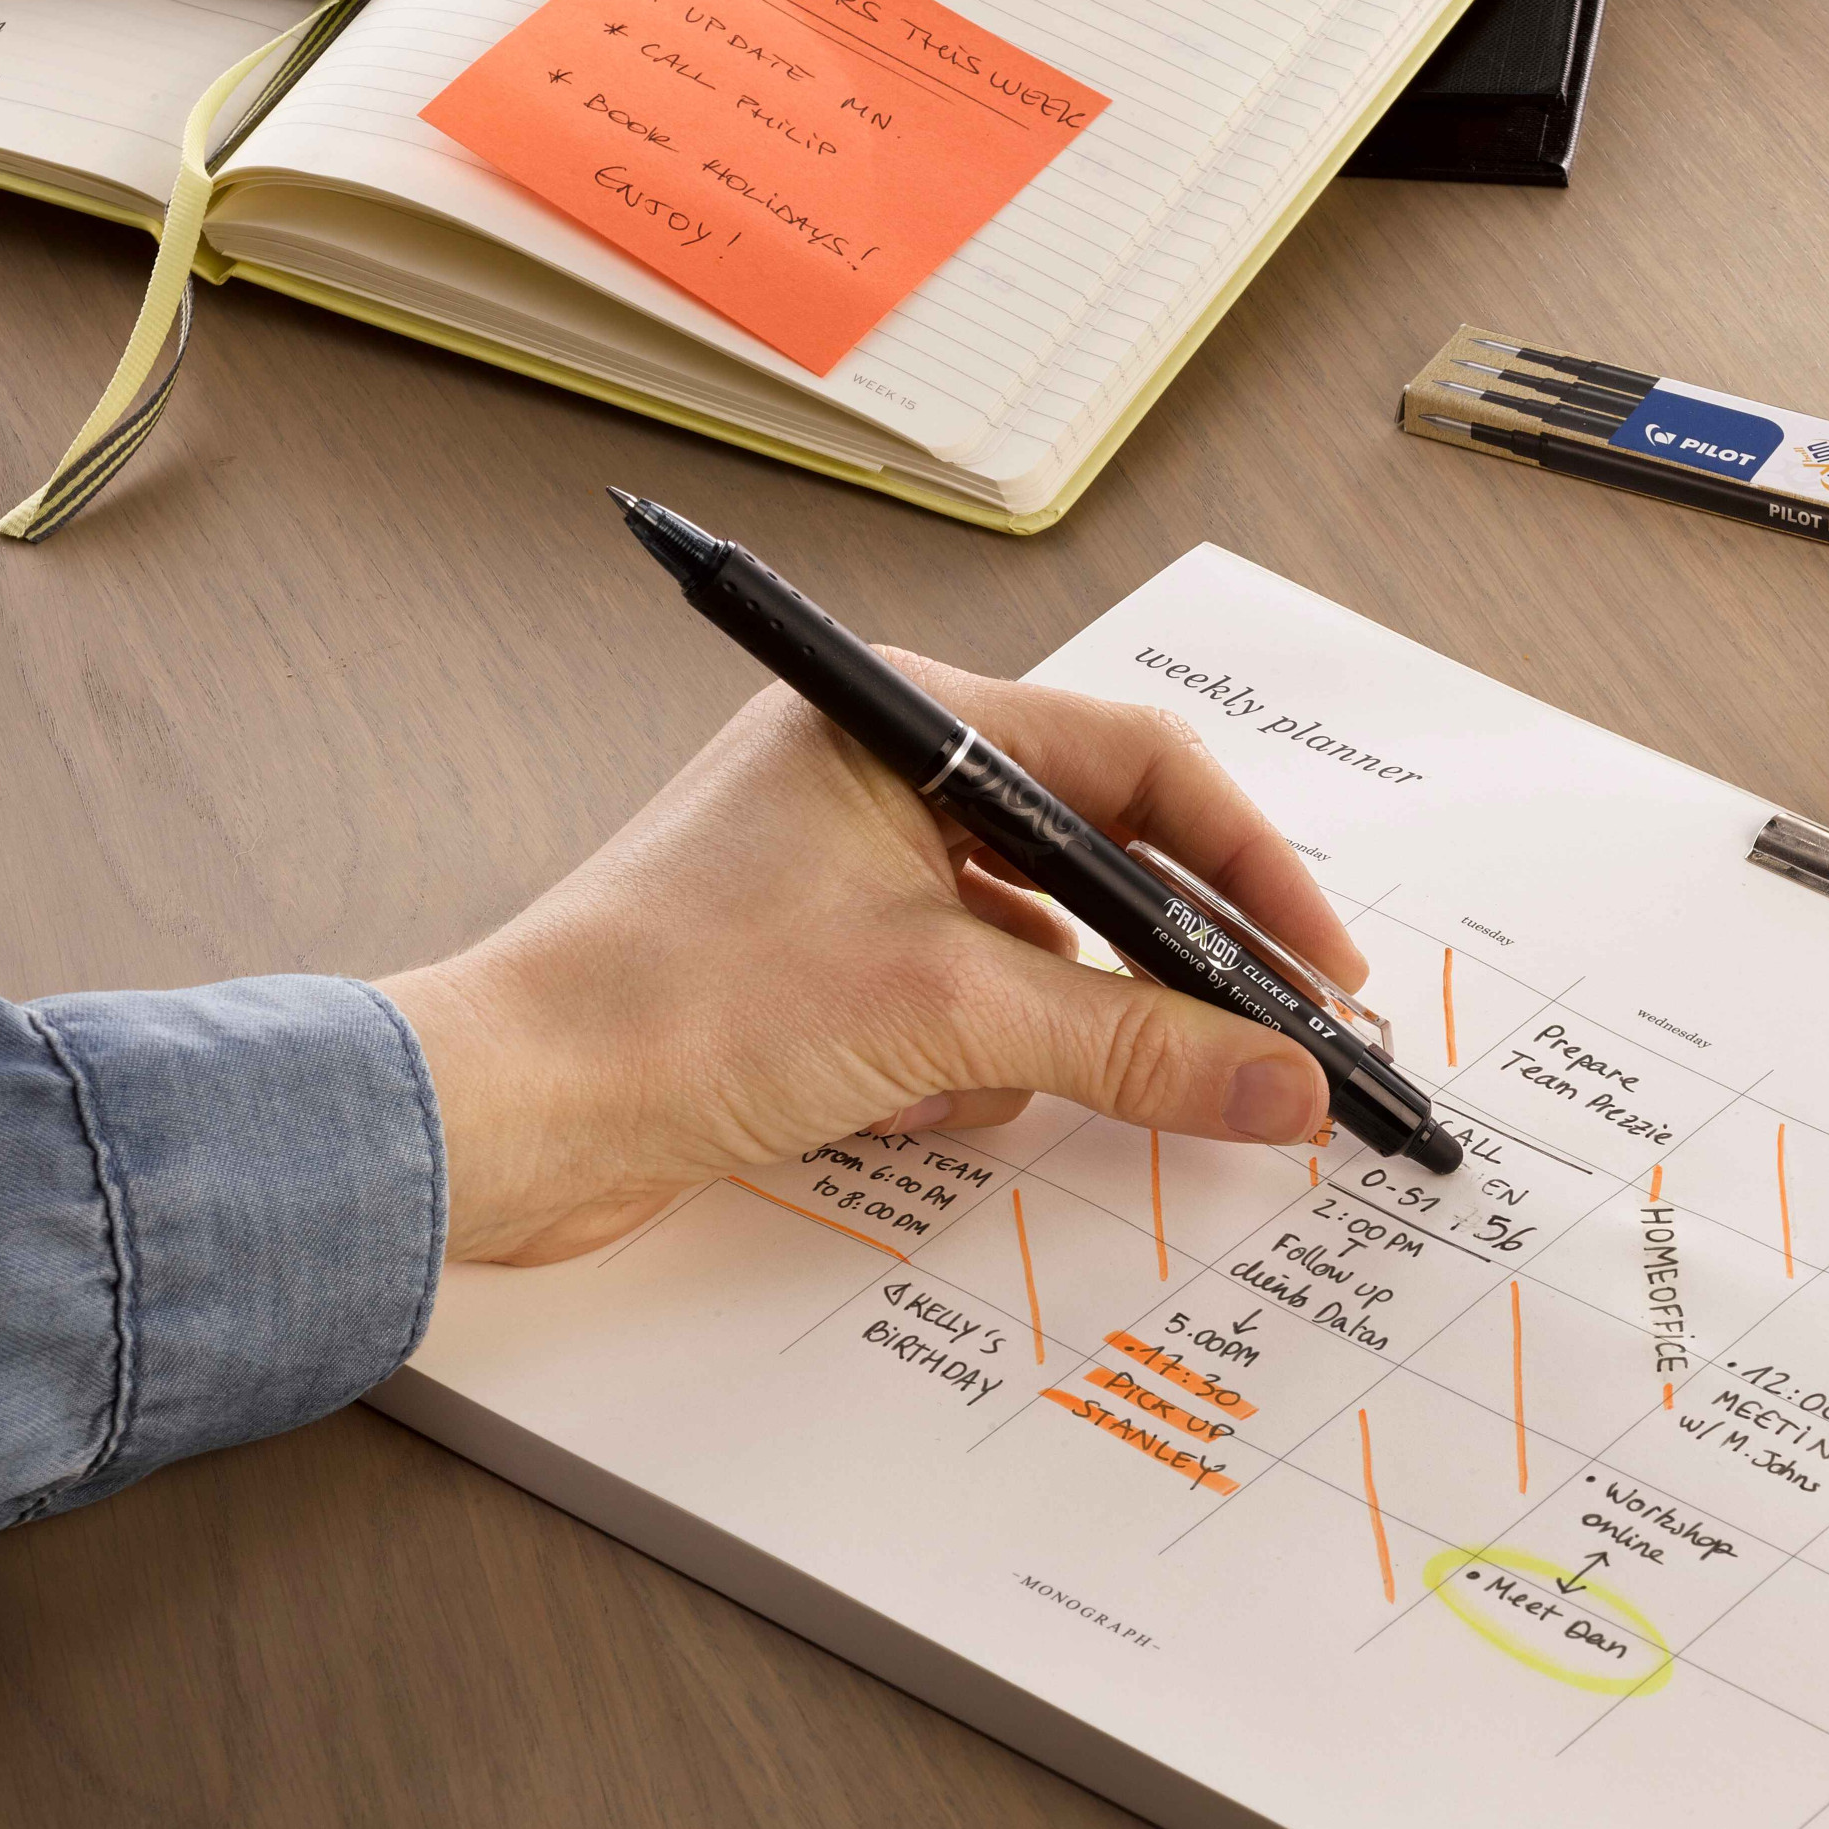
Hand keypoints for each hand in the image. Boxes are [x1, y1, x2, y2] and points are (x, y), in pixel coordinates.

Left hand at [379, 661, 1369, 1266]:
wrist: (508, 1112)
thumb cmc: (671, 1007)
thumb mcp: (943, 1017)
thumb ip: (1136, 1045)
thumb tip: (1286, 1080)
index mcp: (903, 716)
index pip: (1138, 765)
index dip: (1248, 869)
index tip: (1320, 973)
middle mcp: (884, 774)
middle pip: (1097, 861)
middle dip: (1160, 969)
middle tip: (1258, 1048)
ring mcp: (854, 874)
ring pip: (1037, 956)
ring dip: (1030, 1035)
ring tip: (963, 1080)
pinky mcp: (827, 969)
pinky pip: (969, 1014)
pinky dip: (961, 1071)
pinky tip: (892, 1105)